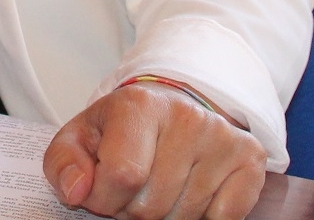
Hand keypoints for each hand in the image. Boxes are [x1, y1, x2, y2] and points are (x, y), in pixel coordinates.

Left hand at [43, 80, 266, 219]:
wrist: (171, 107)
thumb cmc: (122, 128)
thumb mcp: (81, 137)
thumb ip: (63, 164)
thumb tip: (76, 192)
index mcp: (139, 105)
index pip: (121, 175)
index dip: (104, 199)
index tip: (102, 191)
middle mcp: (187, 117)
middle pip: (152, 204)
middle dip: (132, 210)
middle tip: (133, 188)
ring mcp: (223, 137)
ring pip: (184, 216)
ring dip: (165, 215)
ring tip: (158, 186)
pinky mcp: (250, 159)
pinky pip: (223, 219)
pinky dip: (201, 218)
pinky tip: (189, 192)